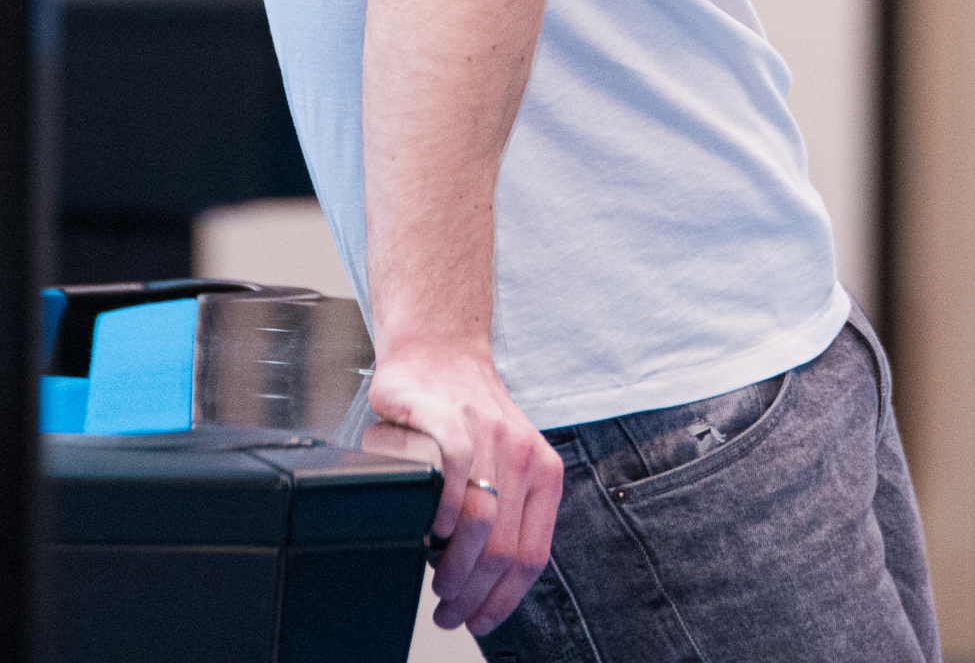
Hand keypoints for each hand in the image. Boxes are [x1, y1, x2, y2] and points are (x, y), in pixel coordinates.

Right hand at [368, 345, 563, 635]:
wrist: (438, 351)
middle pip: (503, 551)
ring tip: (437, 586)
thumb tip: (486, 584)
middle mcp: (523, 454)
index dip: (504, 602)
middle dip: (474, 597)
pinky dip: (443, 514)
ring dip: (454, 570)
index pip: (531, 557)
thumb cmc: (464, 415)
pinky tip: (431, 533)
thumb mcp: (504, 463)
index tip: (480, 623)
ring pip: (481, 524)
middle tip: (449, 613)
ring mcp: (488, 436)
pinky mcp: (450, 419)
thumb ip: (505, 511)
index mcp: (543, 472)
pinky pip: (455, 476)